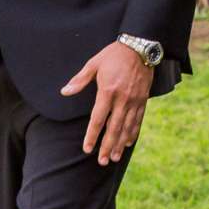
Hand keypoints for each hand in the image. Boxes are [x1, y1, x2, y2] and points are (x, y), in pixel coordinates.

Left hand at [61, 40, 153, 164]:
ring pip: (126, 127)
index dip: (92, 135)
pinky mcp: (143, 100)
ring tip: (115, 158)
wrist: (140, 47)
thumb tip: (65, 92)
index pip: (98, 119)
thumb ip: (80, 80)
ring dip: (120, 144)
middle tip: (102, 161)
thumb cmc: (114, 54)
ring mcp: (134, 101)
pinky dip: (133, 133)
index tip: (87, 148)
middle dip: (107, 146)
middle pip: (113, 128)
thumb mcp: (94, 63)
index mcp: (108, 91)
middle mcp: (122, 99)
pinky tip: (128, 143)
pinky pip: (138, 120)